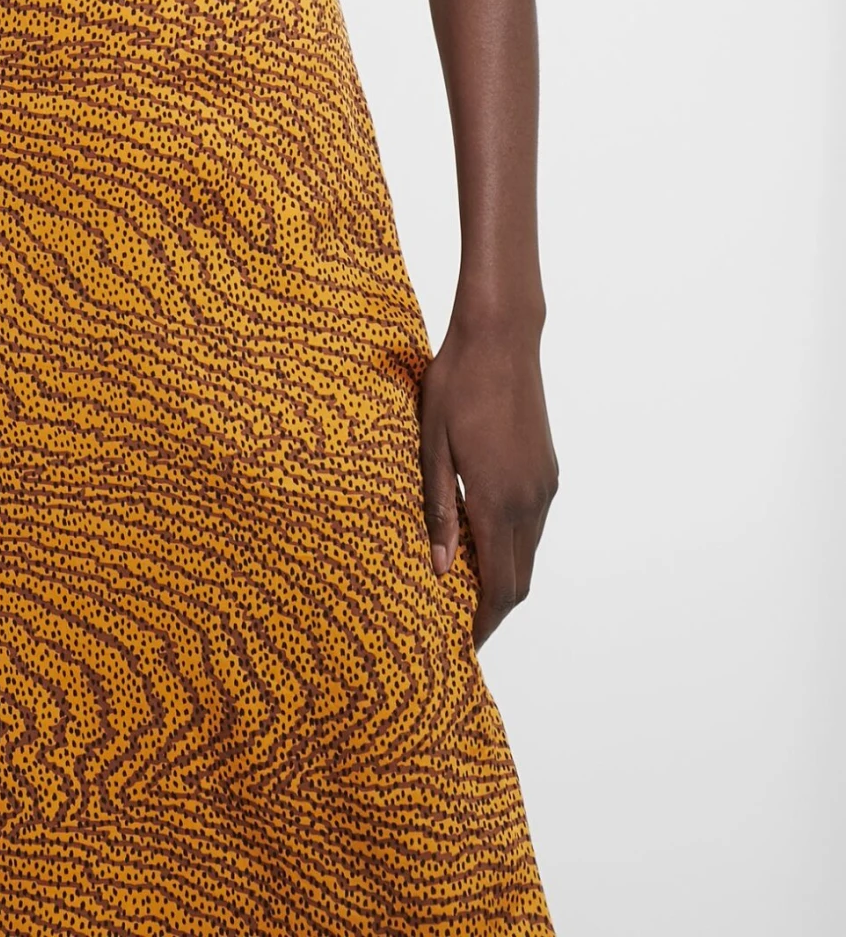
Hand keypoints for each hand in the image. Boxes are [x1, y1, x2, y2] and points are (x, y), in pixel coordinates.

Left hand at [418, 311, 557, 648]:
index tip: (463, 643)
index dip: (484, 622)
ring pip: (530, 552)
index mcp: (499, 500)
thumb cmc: (457, 384)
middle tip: (461, 624)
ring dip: (505, 576)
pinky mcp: (549, 468)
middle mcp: (531, 500)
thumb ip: (440, 509)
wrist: (501, 337)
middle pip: (521, 580)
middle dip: (494, 609)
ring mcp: (544, 484)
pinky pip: (534, 524)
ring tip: (466, 585)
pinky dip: (513, 545)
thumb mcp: (432, 446)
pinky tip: (483, 537)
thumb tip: (441, 567)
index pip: (500, 587)